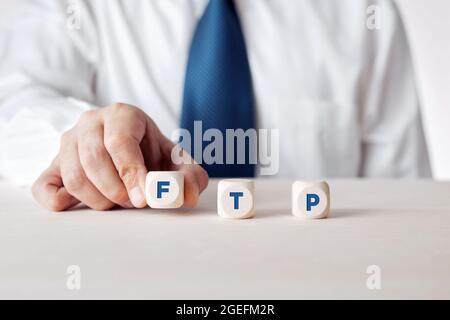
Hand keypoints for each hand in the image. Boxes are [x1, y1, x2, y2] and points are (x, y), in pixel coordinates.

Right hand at [32, 103, 207, 210]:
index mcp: (122, 114)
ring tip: (118, 202)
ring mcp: (68, 142)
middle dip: (117, 190)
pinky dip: (60, 201)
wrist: (127, 144)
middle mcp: (90, 123)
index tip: (144, 199)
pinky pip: (44, 187)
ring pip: (73, 176)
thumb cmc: (150, 151)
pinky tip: (81, 204)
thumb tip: (187, 196)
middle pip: (93, 159)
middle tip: (134, 203)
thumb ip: (189, 174)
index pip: (119, 142)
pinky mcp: (53, 165)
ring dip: (98, 199)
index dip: (131, 173)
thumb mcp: (176, 158)